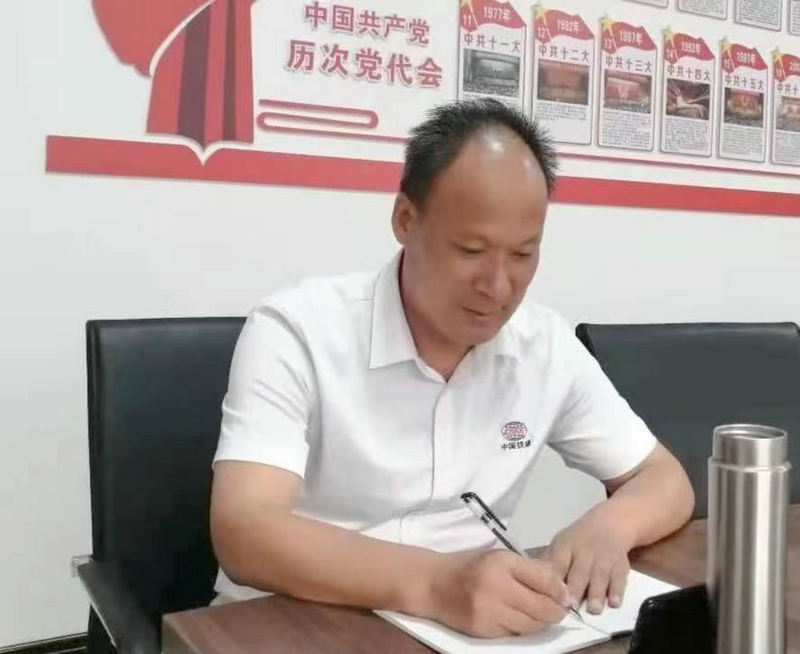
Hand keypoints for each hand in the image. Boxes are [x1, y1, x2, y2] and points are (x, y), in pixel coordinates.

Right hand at [421, 549, 572, 637]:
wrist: (433, 583)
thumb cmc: (470, 567)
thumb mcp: (500, 558)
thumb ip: (530, 570)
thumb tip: (561, 589)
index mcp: (502, 563)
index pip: (543, 580)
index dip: (560, 591)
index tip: (565, 597)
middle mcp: (496, 587)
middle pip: (542, 608)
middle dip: (556, 612)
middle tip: (559, 610)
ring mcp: (488, 611)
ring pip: (531, 626)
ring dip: (542, 623)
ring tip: (541, 615)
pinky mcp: (482, 630)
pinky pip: (514, 634)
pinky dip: (521, 629)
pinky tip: (518, 619)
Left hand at [543, 511, 633, 614]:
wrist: (609, 524)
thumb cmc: (578, 541)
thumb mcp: (562, 544)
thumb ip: (550, 563)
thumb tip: (532, 583)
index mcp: (566, 545)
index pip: (559, 563)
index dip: (555, 579)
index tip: (552, 596)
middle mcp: (585, 550)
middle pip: (580, 571)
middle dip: (576, 588)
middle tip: (570, 606)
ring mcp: (604, 557)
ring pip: (600, 576)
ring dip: (597, 593)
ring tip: (593, 610)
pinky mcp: (620, 565)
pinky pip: (620, 578)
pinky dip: (618, 591)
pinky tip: (614, 603)